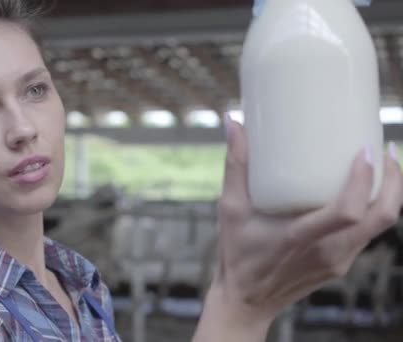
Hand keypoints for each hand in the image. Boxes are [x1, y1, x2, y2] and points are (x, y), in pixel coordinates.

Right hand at [209, 116, 402, 325]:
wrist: (246, 302)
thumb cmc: (237, 255)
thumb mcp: (230, 209)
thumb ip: (235, 166)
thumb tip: (233, 123)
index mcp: (301, 238)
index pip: (350, 212)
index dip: (365, 181)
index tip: (364, 152)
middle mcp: (329, 252)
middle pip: (382, 217)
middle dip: (394, 181)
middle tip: (385, 149)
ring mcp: (339, 261)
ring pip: (382, 226)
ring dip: (389, 193)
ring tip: (381, 164)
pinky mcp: (342, 264)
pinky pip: (369, 234)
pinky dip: (374, 208)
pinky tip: (362, 191)